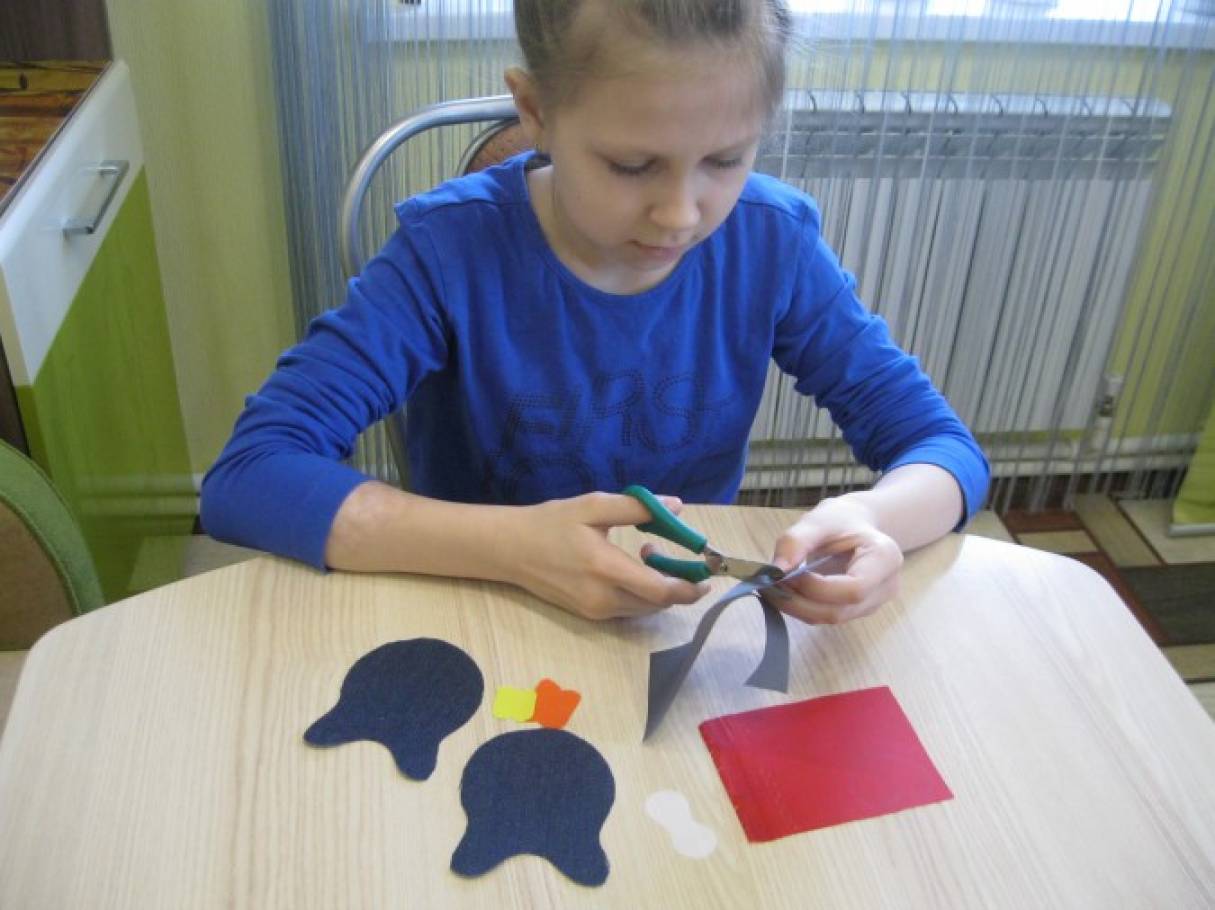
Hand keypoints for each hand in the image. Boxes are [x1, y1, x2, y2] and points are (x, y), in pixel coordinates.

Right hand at [501, 491, 707, 620]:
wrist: (510, 550)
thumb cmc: (551, 523)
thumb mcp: (593, 506)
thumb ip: (637, 507)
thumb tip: (677, 506)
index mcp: (605, 568)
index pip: (660, 591)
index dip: (689, 587)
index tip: (706, 575)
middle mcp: (603, 598)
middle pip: (657, 604)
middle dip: (675, 583)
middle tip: (666, 551)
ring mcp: (596, 611)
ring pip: (644, 608)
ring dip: (657, 587)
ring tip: (645, 553)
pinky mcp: (590, 615)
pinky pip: (628, 608)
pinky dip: (640, 593)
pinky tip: (628, 567)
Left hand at [769, 496, 902, 624]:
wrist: (856, 524)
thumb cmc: (841, 519)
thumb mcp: (818, 520)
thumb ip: (796, 541)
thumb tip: (776, 570)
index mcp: (885, 559)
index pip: (854, 589)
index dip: (817, 588)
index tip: (786, 574)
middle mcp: (885, 587)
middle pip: (841, 610)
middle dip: (800, 602)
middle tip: (770, 585)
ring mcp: (874, 602)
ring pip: (832, 617)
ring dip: (798, 607)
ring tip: (774, 587)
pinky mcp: (858, 610)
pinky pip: (828, 615)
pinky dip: (803, 608)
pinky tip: (786, 592)